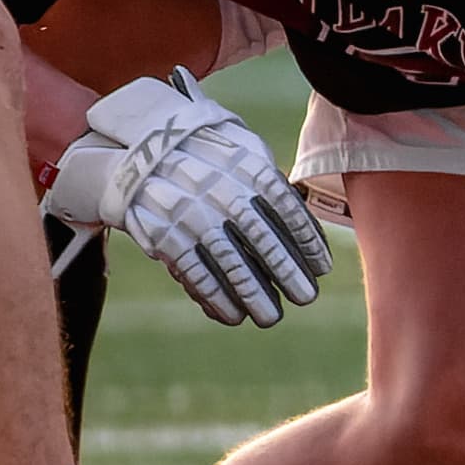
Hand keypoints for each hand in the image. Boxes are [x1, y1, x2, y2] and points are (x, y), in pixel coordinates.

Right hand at [39, 69, 333, 326]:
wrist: (143, 150)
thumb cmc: (207, 152)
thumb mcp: (242, 147)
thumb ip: (271, 177)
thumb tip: (304, 213)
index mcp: (249, 168)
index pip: (287, 210)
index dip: (307, 241)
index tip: (322, 268)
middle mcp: (223, 192)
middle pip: (263, 240)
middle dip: (287, 273)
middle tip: (306, 298)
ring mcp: (193, 215)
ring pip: (230, 263)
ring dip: (253, 294)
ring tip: (271, 317)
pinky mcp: (166, 236)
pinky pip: (196, 272)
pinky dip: (216, 297)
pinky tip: (233, 315)